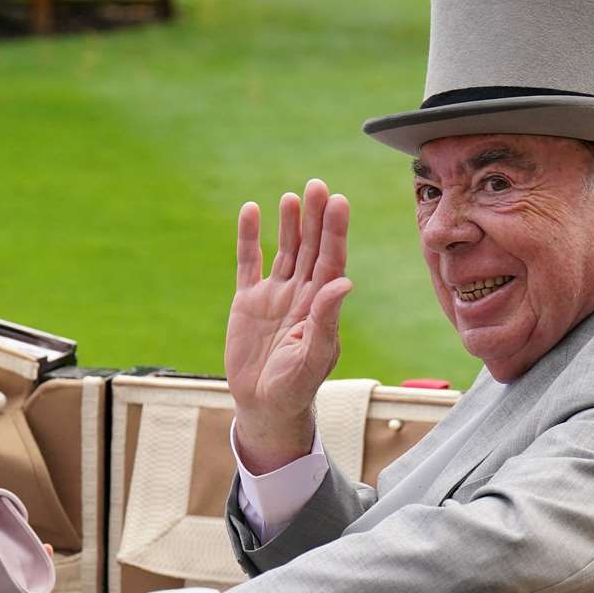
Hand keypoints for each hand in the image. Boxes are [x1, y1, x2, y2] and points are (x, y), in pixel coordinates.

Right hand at [225, 180, 352, 473]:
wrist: (265, 406)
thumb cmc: (297, 387)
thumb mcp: (314, 356)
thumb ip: (327, 320)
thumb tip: (345, 283)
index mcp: (322, 306)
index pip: (332, 260)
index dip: (335, 231)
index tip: (339, 202)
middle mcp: (302, 294)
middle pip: (311, 248)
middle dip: (315, 219)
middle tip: (318, 186)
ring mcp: (275, 295)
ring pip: (285, 251)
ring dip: (290, 224)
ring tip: (293, 197)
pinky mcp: (248, 301)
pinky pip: (249, 263)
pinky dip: (249, 238)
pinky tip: (250, 210)